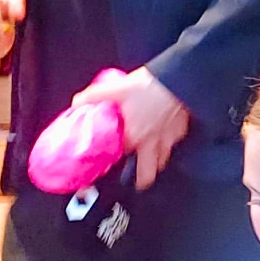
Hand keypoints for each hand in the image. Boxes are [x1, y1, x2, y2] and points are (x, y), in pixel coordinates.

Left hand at [71, 67, 189, 189]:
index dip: (115, 159)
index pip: (121, 157)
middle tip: (138, 181)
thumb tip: (77, 102)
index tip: (113, 161)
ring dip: (156, 162)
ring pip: (162, 161)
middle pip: (147, 174)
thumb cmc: (150, 86)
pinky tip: (165, 137)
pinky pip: (175, 143)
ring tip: (151, 161)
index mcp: (133, 137)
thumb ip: (94, 96)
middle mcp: (151, 143)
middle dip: (142, 180)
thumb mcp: (116, 88)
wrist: (178, 80)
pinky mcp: (181, 131)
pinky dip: (170, 143)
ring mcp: (169, 140)